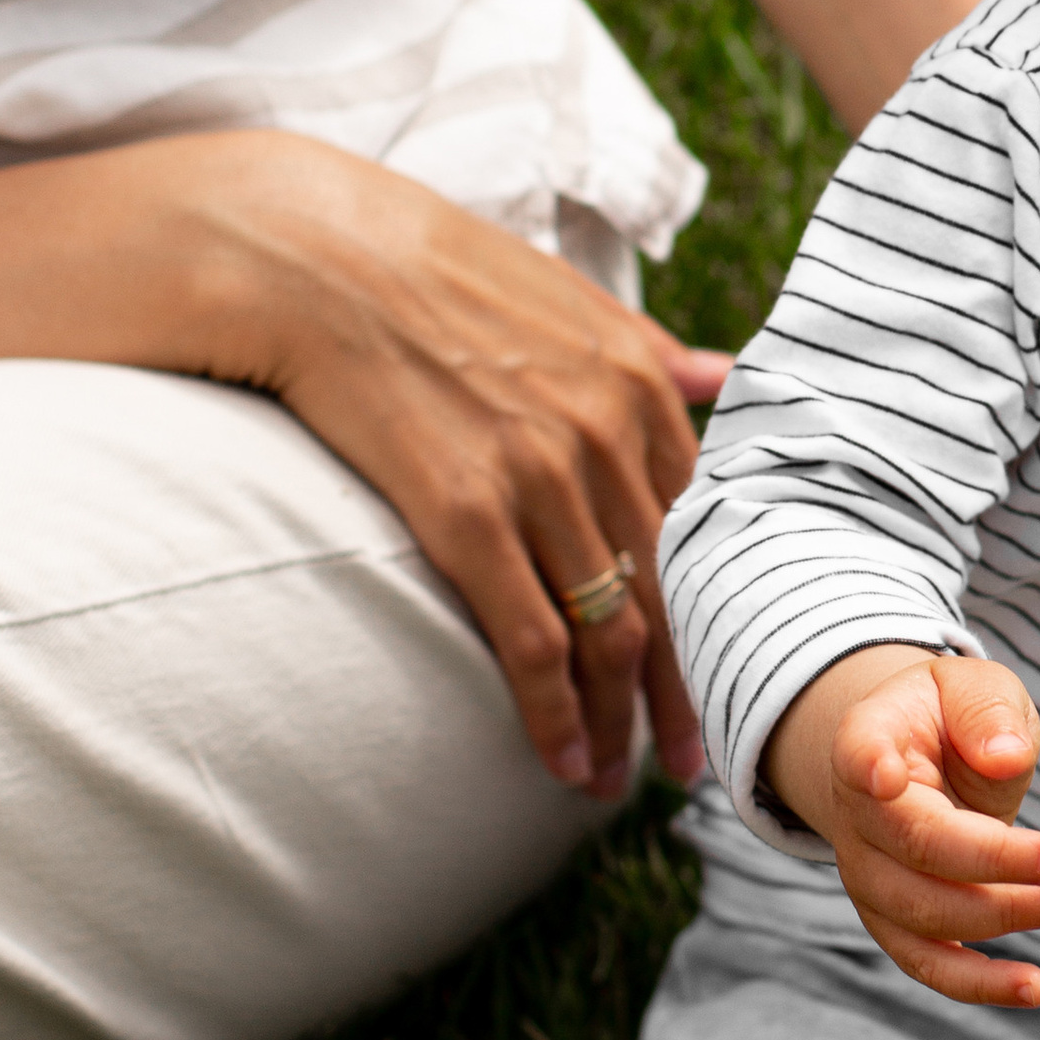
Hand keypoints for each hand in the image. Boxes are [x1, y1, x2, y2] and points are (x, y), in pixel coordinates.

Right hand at [188, 133, 722, 796]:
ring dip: (620, 721)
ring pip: (611, 632)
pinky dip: (555, 712)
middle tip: (691, 763)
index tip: (723, 669)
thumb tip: (719, 376)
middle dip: (686, 692)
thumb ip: (649, 349)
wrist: (316, 260)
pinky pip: (532, 639)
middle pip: (673, 592)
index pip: (703, 528)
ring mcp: (540, 477)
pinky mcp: (466, 513)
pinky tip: (562, 760)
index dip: (718, 611)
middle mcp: (606, 435)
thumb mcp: (567, 296)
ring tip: (617, 779)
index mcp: (640, 386)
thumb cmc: (435, 275)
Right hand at [760, 646, 1039, 1007]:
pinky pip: (927, 962)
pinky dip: (979, 983)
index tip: (886, 776)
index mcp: (868, 739)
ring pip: (922, 912)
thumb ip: (987, 711)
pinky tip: (1035, 986)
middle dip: (993, 861)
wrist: (913, 761)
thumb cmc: (949, 719)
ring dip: (1000, 916)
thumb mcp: (972, 687)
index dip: (868, 766)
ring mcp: (868, 876)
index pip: (858, 751)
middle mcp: (856, 815)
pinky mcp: (895, 922)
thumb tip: (1007, 760)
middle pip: (914, 846)